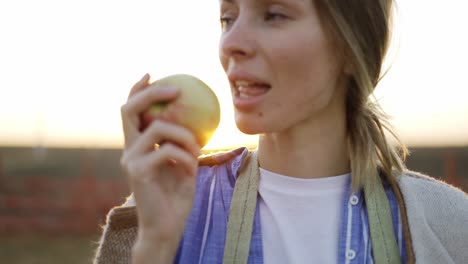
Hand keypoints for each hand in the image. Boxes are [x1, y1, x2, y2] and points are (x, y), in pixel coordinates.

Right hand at [120, 74, 200, 262]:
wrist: (167, 226)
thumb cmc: (176, 195)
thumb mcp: (184, 162)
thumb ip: (184, 142)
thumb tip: (199, 119)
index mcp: (137, 146)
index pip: (130, 111)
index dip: (137, 90)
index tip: (151, 74)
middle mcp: (129, 150)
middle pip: (129, 109)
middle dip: (151, 93)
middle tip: (175, 89)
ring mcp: (130, 160)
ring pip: (156, 127)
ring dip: (184, 134)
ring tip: (197, 147)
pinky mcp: (137, 172)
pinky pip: (167, 150)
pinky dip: (185, 155)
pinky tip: (190, 168)